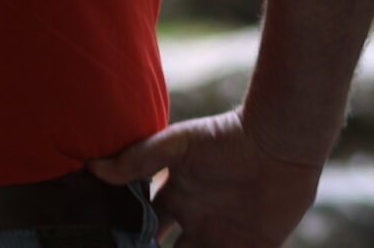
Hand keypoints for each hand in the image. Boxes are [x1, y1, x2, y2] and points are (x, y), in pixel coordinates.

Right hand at [90, 112, 321, 247]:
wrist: (280, 140)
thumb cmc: (229, 136)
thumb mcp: (179, 145)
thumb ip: (139, 159)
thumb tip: (92, 167)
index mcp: (176, 202)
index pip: (143, 232)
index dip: (128, 242)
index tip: (108, 245)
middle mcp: (196, 224)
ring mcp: (223, 238)